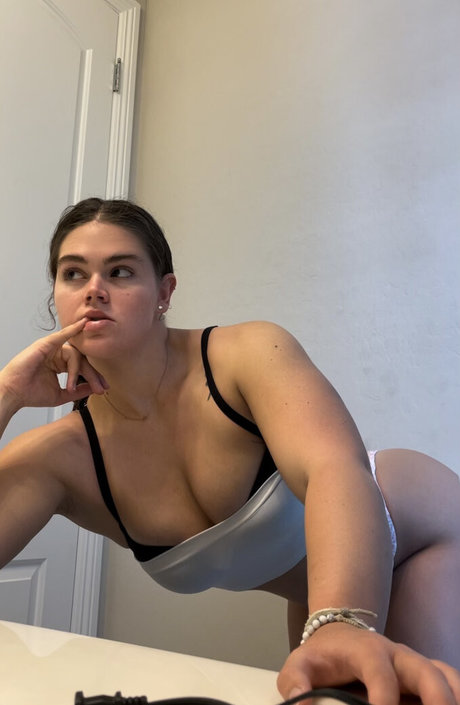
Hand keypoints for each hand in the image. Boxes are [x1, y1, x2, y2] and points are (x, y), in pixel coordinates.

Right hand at [0, 318, 107, 411]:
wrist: (13, 394)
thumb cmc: (31, 394)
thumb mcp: (61, 395)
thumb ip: (78, 390)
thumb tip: (94, 388)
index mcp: (60, 364)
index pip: (82, 367)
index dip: (94, 377)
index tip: (104, 388)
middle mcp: (57, 354)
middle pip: (82, 361)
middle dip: (93, 375)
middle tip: (103, 387)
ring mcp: (52, 348)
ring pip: (76, 355)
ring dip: (81, 370)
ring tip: (77, 385)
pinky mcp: (46, 344)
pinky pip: (63, 335)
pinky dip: (73, 329)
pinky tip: (83, 324)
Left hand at [277, 624, 459, 704]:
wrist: (339, 634)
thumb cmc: (322, 655)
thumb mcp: (300, 663)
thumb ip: (295, 682)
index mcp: (366, 650)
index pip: (379, 670)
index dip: (384, 693)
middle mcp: (397, 655)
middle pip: (425, 669)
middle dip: (436, 696)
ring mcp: (414, 664)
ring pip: (444, 674)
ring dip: (454, 694)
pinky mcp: (424, 675)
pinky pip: (449, 680)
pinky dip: (456, 693)